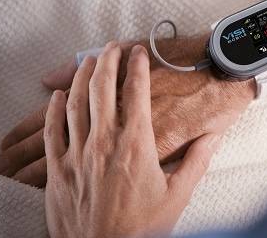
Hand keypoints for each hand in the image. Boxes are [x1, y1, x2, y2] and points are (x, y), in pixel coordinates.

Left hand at [44, 43, 220, 237]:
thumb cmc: (142, 230)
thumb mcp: (179, 195)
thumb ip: (198, 160)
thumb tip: (214, 136)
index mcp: (136, 144)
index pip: (136, 92)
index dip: (137, 67)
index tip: (138, 51)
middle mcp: (105, 143)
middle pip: (103, 89)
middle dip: (106, 61)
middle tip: (111, 46)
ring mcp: (77, 155)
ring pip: (76, 103)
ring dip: (81, 78)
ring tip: (87, 61)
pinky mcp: (57, 171)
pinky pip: (52, 130)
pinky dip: (53, 109)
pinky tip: (57, 95)